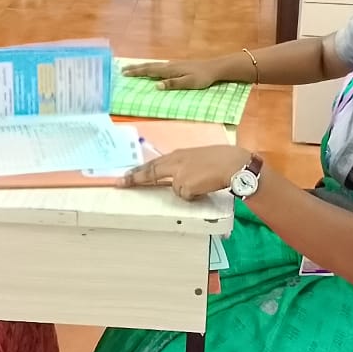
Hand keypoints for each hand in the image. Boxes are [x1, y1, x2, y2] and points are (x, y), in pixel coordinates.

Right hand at [122, 59, 222, 90]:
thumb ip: (172, 84)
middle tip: (123, 70)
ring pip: (154, 64)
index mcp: (170, 70)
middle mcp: (169, 65)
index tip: (125, 73)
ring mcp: (173, 64)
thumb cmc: (202, 77)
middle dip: (136, 68)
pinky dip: (151, 66)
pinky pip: (159, 65)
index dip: (137, 72)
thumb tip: (156, 86)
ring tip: (133, 68)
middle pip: (149, 66)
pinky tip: (152, 68)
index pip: (150, 71)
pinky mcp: (178, 65)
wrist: (214, 68)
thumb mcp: (188, 83)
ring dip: (142, 66)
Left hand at [122, 146, 251, 200]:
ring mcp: (178, 174)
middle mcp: (175, 162)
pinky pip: (186, 196)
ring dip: (188, 191)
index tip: (126, 175)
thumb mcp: (198, 157)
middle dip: (134, 178)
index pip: (154, 163)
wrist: (233, 164)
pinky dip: (195, 196)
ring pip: (176, 190)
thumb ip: (185, 165)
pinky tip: (205, 187)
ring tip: (204, 182)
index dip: (139, 170)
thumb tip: (179, 179)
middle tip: (120, 183)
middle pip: (150, 172)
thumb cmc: (222, 159)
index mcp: (179, 154)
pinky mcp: (184, 186)